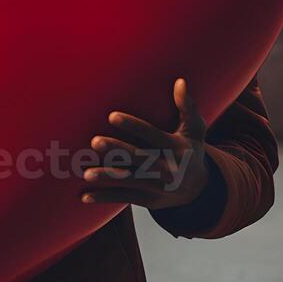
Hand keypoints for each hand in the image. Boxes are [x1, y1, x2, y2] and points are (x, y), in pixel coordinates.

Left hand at [80, 78, 209, 209]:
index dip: (133, 126)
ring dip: (107, 177)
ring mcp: (156, 186)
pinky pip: (124, 198)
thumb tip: (180, 81)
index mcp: (176, 148)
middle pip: (138, 158)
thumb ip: (186, 106)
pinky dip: (104, 198)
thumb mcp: (195, 130)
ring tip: (86, 173)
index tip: (112, 116)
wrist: (198, 190)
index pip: (152, 135)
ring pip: (128, 181)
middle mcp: (166, 168)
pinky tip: (84, 197)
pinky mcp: (147, 200)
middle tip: (94, 141)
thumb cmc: (190, 150)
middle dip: (117, 150)